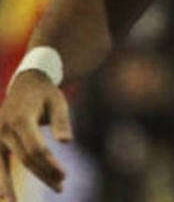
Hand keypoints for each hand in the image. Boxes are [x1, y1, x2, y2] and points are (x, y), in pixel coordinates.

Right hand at [0, 71, 72, 198]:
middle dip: (43, 174)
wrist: (25, 83)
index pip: (36, 148)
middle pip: (24, 159)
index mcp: (21, 119)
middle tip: (60, 187)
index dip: (50, 164)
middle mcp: (4, 129)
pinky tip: (3, 196)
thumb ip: (62, 121)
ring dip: (8, 187)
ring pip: (0, 166)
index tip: (64, 176)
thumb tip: (67, 142)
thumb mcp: (58, 102)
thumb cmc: (46, 94)